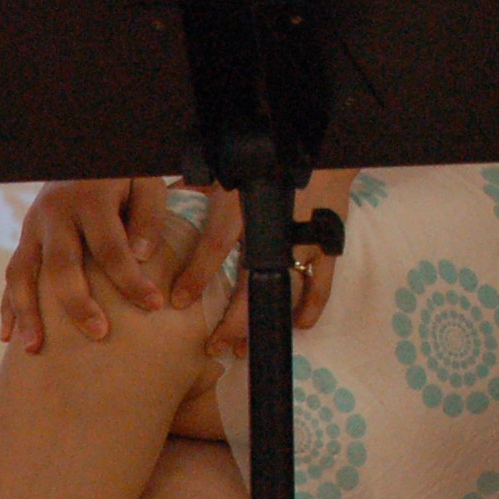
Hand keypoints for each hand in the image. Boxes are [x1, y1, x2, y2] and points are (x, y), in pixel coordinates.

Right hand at [1, 177, 173, 351]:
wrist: (83, 156)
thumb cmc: (123, 176)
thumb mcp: (145, 182)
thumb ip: (148, 216)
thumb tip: (141, 256)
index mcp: (89, 200)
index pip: (110, 247)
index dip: (131, 279)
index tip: (154, 305)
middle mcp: (54, 214)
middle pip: (61, 265)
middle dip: (78, 304)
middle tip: (99, 334)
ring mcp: (33, 227)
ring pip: (22, 274)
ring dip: (27, 312)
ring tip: (35, 348)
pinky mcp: (24, 239)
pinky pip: (11, 276)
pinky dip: (8, 306)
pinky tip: (10, 337)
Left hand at [191, 168, 356, 357]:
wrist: (323, 150)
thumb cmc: (269, 159)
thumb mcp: (230, 165)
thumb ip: (200, 184)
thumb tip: (169, 199)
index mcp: (246, 202)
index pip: (217, 245)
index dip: (197, 276)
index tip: (179, 302)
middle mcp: (276, 224)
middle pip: (252, 280)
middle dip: (232, 319)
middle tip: (214, 347)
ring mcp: (306, 236)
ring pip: (284, 287)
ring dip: (264, 320)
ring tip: (244, 349)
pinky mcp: (329, 241)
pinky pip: (322, 281)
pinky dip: (313, 304)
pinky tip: (299, 325)